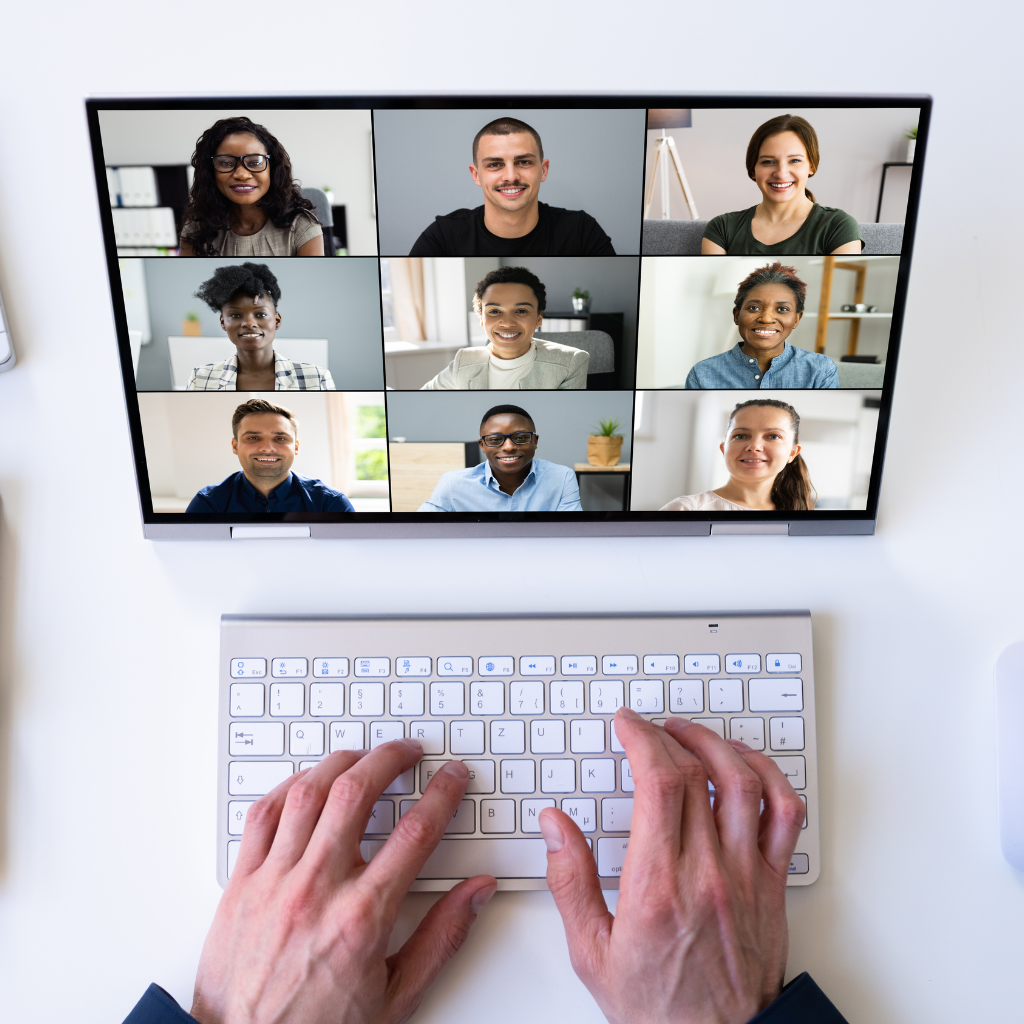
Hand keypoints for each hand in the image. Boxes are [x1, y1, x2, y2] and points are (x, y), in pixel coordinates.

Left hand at [192, 742, 496, 1023]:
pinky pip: (262, 815)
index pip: (415, 833)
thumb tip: (477, 893)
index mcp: (362, 918)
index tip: (452, 778)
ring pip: (308, 793)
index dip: (442, 794)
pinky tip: (307, 783)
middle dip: (390, 759)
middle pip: (357, 793)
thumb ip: (442, 937)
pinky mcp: (242, 883)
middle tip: (408, 751)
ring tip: (362, 757)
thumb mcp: (397, 997)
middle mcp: (317, 889)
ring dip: (340, 763)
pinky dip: (288, 787)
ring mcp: (275, 881)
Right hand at [540, 708, 804, 1023]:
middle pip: (694, 772)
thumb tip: (555, 826)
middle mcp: (706, 872)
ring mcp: (746, 874)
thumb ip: (570, 881)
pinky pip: (784, 813)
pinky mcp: (771, 883)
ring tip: (687, 734)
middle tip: (644, 729)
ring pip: (742, 781)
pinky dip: (768, 775)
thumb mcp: (593, 953)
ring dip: (713, 744)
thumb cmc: (659, 1007)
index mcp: (657, 885)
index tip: (626, 725)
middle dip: (664, 735)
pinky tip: (743, 764)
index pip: (657, 782)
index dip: (640, 738)